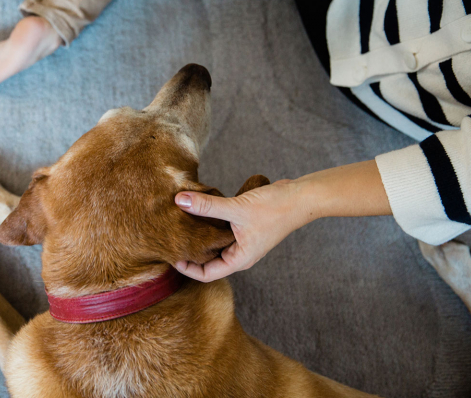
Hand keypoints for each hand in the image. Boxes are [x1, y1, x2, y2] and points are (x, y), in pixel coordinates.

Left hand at [174, 160, 390, 281]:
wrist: (301, 197)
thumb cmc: (274, 207)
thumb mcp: (237, 208)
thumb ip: (207, 206)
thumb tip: (179, 200)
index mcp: (239, 259)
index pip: (207, 274)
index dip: (187, 268)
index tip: (170, 255)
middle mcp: (240, 254)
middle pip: (209, 260)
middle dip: (190, 252)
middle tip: (169, 239)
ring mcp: (243, 241)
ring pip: (215, 244)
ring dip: (199, 236)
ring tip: (179, 225)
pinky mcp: (244, 228)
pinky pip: (222, 230)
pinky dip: (210, 224)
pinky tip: (198, 211)